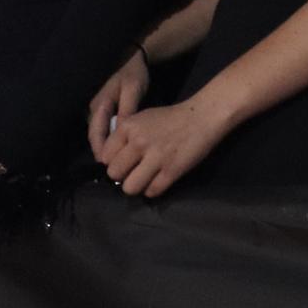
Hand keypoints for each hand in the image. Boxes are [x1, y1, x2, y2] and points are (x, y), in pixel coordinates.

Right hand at [87, 48, 151, 160]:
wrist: (132, 58)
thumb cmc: (132, 73)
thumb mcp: (132, 90)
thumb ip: (127, 110)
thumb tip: (121, 131)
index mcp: (99, 105)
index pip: (95, 133)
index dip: (100, 150)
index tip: (107, 164)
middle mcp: (94, 109)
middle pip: (96, 136)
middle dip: (103, 153)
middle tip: (114, 168)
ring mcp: (98, 109)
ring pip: (100, 133)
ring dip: (107, 147)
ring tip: (118, 162)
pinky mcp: (105, 109)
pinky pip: (105, 128)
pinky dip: (111, 139)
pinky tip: (121, 149)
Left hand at [98, 99, 225, 197]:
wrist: (203, 117)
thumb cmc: (171, 118)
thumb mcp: (142, 119)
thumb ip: (124, 137)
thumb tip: (112, 161)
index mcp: (128, 128)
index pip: (105, 158)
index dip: (113, 162)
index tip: (125, 161)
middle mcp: (138, 143)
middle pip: (114, 174)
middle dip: (123, 175)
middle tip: (134, 172)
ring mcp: (156, 157)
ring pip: (130, 187)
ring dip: (136, 186)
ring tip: (144, 180)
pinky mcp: (172, 170)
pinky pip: (152, 191)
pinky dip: (153, 190)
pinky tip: (158, 182)